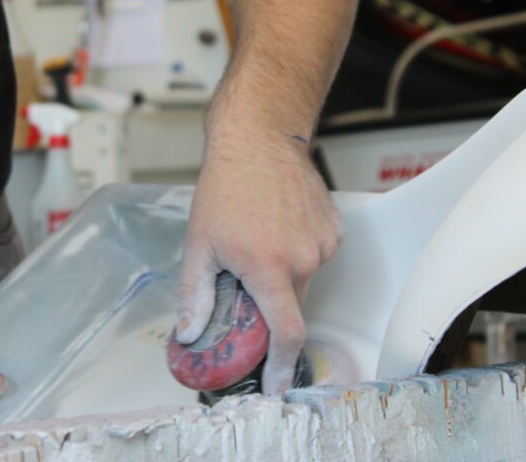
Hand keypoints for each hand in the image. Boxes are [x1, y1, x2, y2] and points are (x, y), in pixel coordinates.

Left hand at [176, 130, 340, 396]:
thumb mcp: (199, 245)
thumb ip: (195, 296)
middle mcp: (303, 259)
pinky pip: (315, 256)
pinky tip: (276, 226)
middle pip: (290, 306)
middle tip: (243, 278)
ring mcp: (323, 243)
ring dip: (281, 274)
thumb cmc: (225, 188)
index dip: (281, 367)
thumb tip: (190, 334)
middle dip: (269, 305)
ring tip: (257, 238)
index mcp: (268, 268)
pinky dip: (295, 253)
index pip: (286, 334)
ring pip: (303, 280)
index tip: (276, 386)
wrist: (258, 140)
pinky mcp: (334, 229)